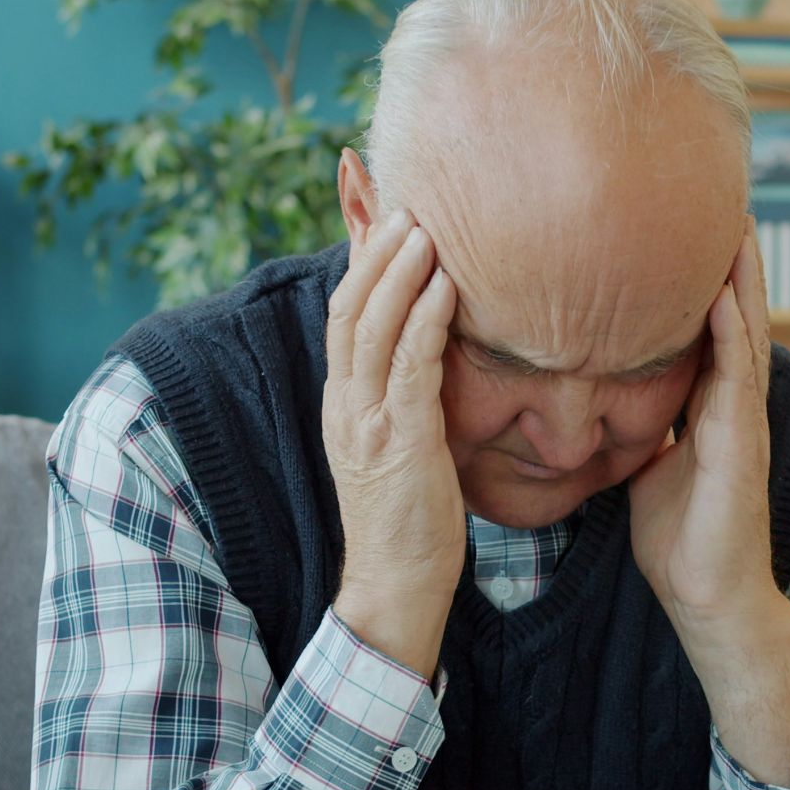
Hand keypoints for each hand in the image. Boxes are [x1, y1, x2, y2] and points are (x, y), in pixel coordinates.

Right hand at [323, 208, 465, 674]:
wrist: (395, 585)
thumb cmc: (411, 518)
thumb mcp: (403, 444)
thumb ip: (409, 396)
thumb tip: (435, 355)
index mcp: (343, 401)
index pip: (345, 313)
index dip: (359, 261)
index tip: (381, 213)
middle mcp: (345, 403)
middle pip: (350, 306)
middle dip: (375, 250)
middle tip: (410, 204)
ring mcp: (367, 421)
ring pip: (371, 327)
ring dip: (399, 272)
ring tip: (426, 227)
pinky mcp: (399, 442)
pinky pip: (409, 368)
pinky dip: (423, 320)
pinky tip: (446, 287)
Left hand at [629, 215, 782, 648]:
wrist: (706, 597)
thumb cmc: (678, 537)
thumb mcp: (646, 464)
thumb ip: (635, 425)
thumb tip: (595, 399)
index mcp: (709, 405)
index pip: (708, 327)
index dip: (702, 278)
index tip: (684, 226)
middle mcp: (731, 404)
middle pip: (736, 316)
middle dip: (732, 261)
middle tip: (723, 199)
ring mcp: (742, 422)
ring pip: (747, 335)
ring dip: (743, 280)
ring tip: (737, 225)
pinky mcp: (740, 446)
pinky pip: (737, 379)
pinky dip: (733, 335)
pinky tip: (724, 295)